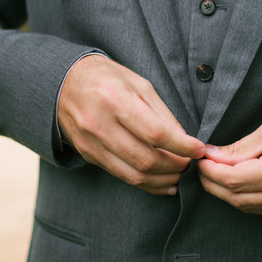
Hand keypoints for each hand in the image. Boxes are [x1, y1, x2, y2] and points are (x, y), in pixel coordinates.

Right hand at [58, 55, 204, 194]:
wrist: (63, 83)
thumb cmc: (106, 78)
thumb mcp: (138, 84)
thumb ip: (162, 113)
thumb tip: (185, 140)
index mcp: (115, 100)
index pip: (155, 133)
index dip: (182, 146)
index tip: (199, 150)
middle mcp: (100, 125)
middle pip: (145, 159)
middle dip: (175, 166)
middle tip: (191, 164)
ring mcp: (92, 144)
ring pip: (134, 174)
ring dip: (162, 180)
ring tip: (180, 175)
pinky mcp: (89, 155)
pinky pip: (122, 176)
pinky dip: (145, 183)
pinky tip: (162, 182)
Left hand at [197, 105, 261, 214]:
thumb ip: (239, 148)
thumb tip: (211, 156)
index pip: (235, 179)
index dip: (212, 172)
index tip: (201, 160)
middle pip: (238, 198)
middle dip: (214, 184)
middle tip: (202, 168)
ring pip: (248, 207)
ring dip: (227, 193)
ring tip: (215, 175)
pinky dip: (245, 198)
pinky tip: (236, 184)